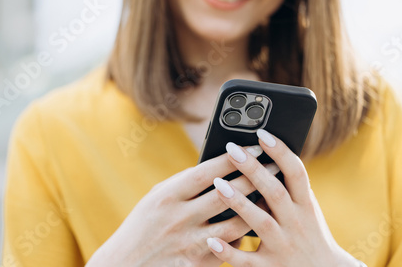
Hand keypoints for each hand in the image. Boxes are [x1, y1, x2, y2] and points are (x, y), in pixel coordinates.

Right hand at [86, 145, 263, 266]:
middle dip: (256, 177)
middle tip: (276, 166)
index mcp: (168, 196)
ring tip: (275, 195)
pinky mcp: (199, 264)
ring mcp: (190, 243)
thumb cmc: (143, 226)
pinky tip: (259, 225)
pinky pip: (229, 248)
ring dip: (258, 208)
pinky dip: (245, 235)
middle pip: (227, 194)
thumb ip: (185, 184)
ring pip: (235, 223)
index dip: (234, 159)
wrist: (125, 266)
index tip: (255, 147)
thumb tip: (218, 168)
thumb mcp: (157, 198)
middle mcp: (180, 218)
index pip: (207, 172)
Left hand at [206, 129, 360, 266]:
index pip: (296, 173)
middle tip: (232, 149)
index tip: (262, 133)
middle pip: (275, 192)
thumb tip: (262, 156)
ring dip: (239, 203)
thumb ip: (287, 188)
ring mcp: (282, 247)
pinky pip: (246, 260)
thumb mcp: (306, 210)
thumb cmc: (308, 235)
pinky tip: (211, 240)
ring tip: (217, 184)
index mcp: (305, 206)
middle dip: (253, 169)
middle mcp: (296, 224)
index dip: (281, 152)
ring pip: (260, 223)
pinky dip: (229, 251)